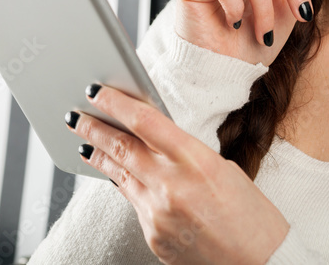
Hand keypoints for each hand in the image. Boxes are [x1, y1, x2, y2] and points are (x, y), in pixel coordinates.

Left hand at [68, 82, 290, 263]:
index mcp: (197, 161)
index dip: (116, 103)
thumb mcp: (224, 170)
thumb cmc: (253, 217)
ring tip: (84, 143)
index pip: (145, 122)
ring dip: (100, 156)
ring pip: (119, 176)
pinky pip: (135, 204)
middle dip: (94, 128)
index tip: (97, 92)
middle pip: (121, 147)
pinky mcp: (153, 237)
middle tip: (76, 115)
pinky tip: (118, 178)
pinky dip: (126, 187)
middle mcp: (172, 186)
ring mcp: (159, 214)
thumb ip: (187, 155)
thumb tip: (156, 143)